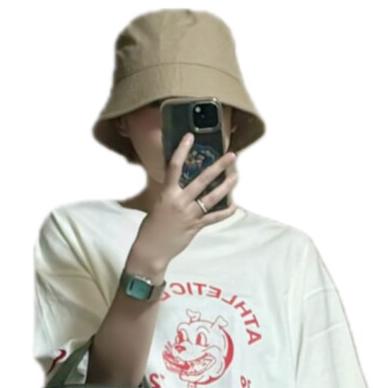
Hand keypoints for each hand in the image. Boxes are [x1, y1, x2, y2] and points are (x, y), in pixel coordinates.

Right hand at [132, 134, 238, 268]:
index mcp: (167, 193)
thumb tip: (181, 181)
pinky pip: (214, 218)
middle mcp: (180, 202)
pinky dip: (225, 212)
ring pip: (211, 198)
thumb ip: (170, 192)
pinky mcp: (196, 227)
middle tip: (231, 155)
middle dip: (218, 166)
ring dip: (225, 186)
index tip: (190, 137)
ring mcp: (189, 215)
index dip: (182, 150)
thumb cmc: (152, 226)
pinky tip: (234, 206)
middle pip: (202, 180)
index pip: (174, 166)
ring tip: (235, 176)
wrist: (151, 249)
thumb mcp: (158, 203)